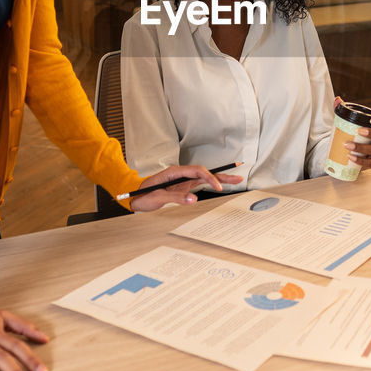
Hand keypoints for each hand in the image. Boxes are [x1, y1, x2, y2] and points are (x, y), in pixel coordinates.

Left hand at [128, 165, 243, 210]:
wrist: (134, 198)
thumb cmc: (143, 196)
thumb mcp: (158, 198)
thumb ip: (176, 198)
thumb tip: (193, 199)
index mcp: (174, 172)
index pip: (197, 171)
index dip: (209, 178)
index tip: (218, 187)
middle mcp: (180, 174)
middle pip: (204, 172)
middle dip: (221, 175)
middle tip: (237, 177)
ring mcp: (182, 180)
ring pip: (204, 177)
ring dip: (219, 179)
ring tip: (235, 180)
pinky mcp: (182, 186)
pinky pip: (199, 184)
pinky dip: (211, 184)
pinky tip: (220, 185)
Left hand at [335, 97, 370, 170]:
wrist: (345, 148)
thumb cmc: (350, 131)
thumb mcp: (347, 120)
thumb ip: (342, 109)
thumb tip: (337, 100)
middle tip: (359, 131)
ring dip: (362, 148)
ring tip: (348, 145)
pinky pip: (370, 163)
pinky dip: (360, 161)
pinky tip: (350, 157)